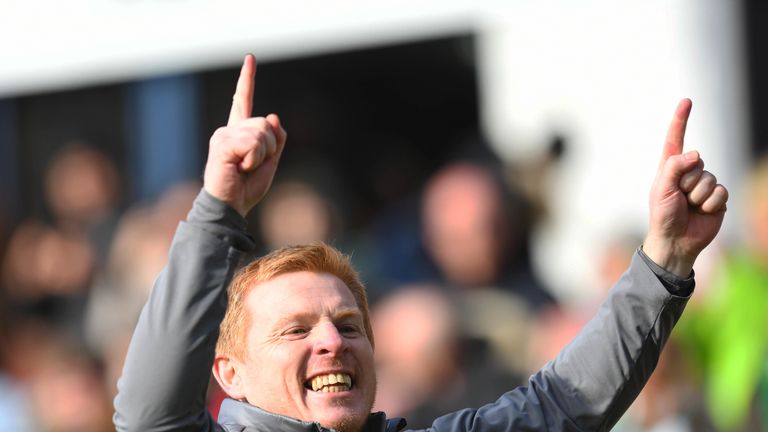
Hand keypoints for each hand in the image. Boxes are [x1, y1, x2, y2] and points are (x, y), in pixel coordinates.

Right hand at [203, 54, 286, 215]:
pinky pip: (253, 144)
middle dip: (269, 148)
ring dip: (261, 156)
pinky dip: (254, 160)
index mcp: (239, 132)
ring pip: (261, 133)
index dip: (248, 79)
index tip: (250, 58)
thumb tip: (272, 115)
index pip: (244, 100)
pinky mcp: (222, 144)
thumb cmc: (246, 188)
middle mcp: (229, 129)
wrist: (230, 206)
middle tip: (251, 166)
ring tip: (244, 168)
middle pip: (264, 124)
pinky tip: (239, 168)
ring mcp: (224, 135)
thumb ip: (276, 139)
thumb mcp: (271, 161)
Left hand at [643, 99, 727, 277]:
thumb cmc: (663, 215)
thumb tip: (695, 153)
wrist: (677, 241)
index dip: (681, 120)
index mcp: (670, 168)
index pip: (676, 139)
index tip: (687, 101)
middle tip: (679, 198)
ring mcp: (704, 184)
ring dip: (699, 195)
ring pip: (709, 178)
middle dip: (687, 182)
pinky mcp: (717, 197)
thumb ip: (675, 167)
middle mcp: (688, 173)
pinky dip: (711, 203)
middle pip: (697, 162)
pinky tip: (703, 212)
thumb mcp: (662, 189)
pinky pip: (720, 192)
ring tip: (689, 207)